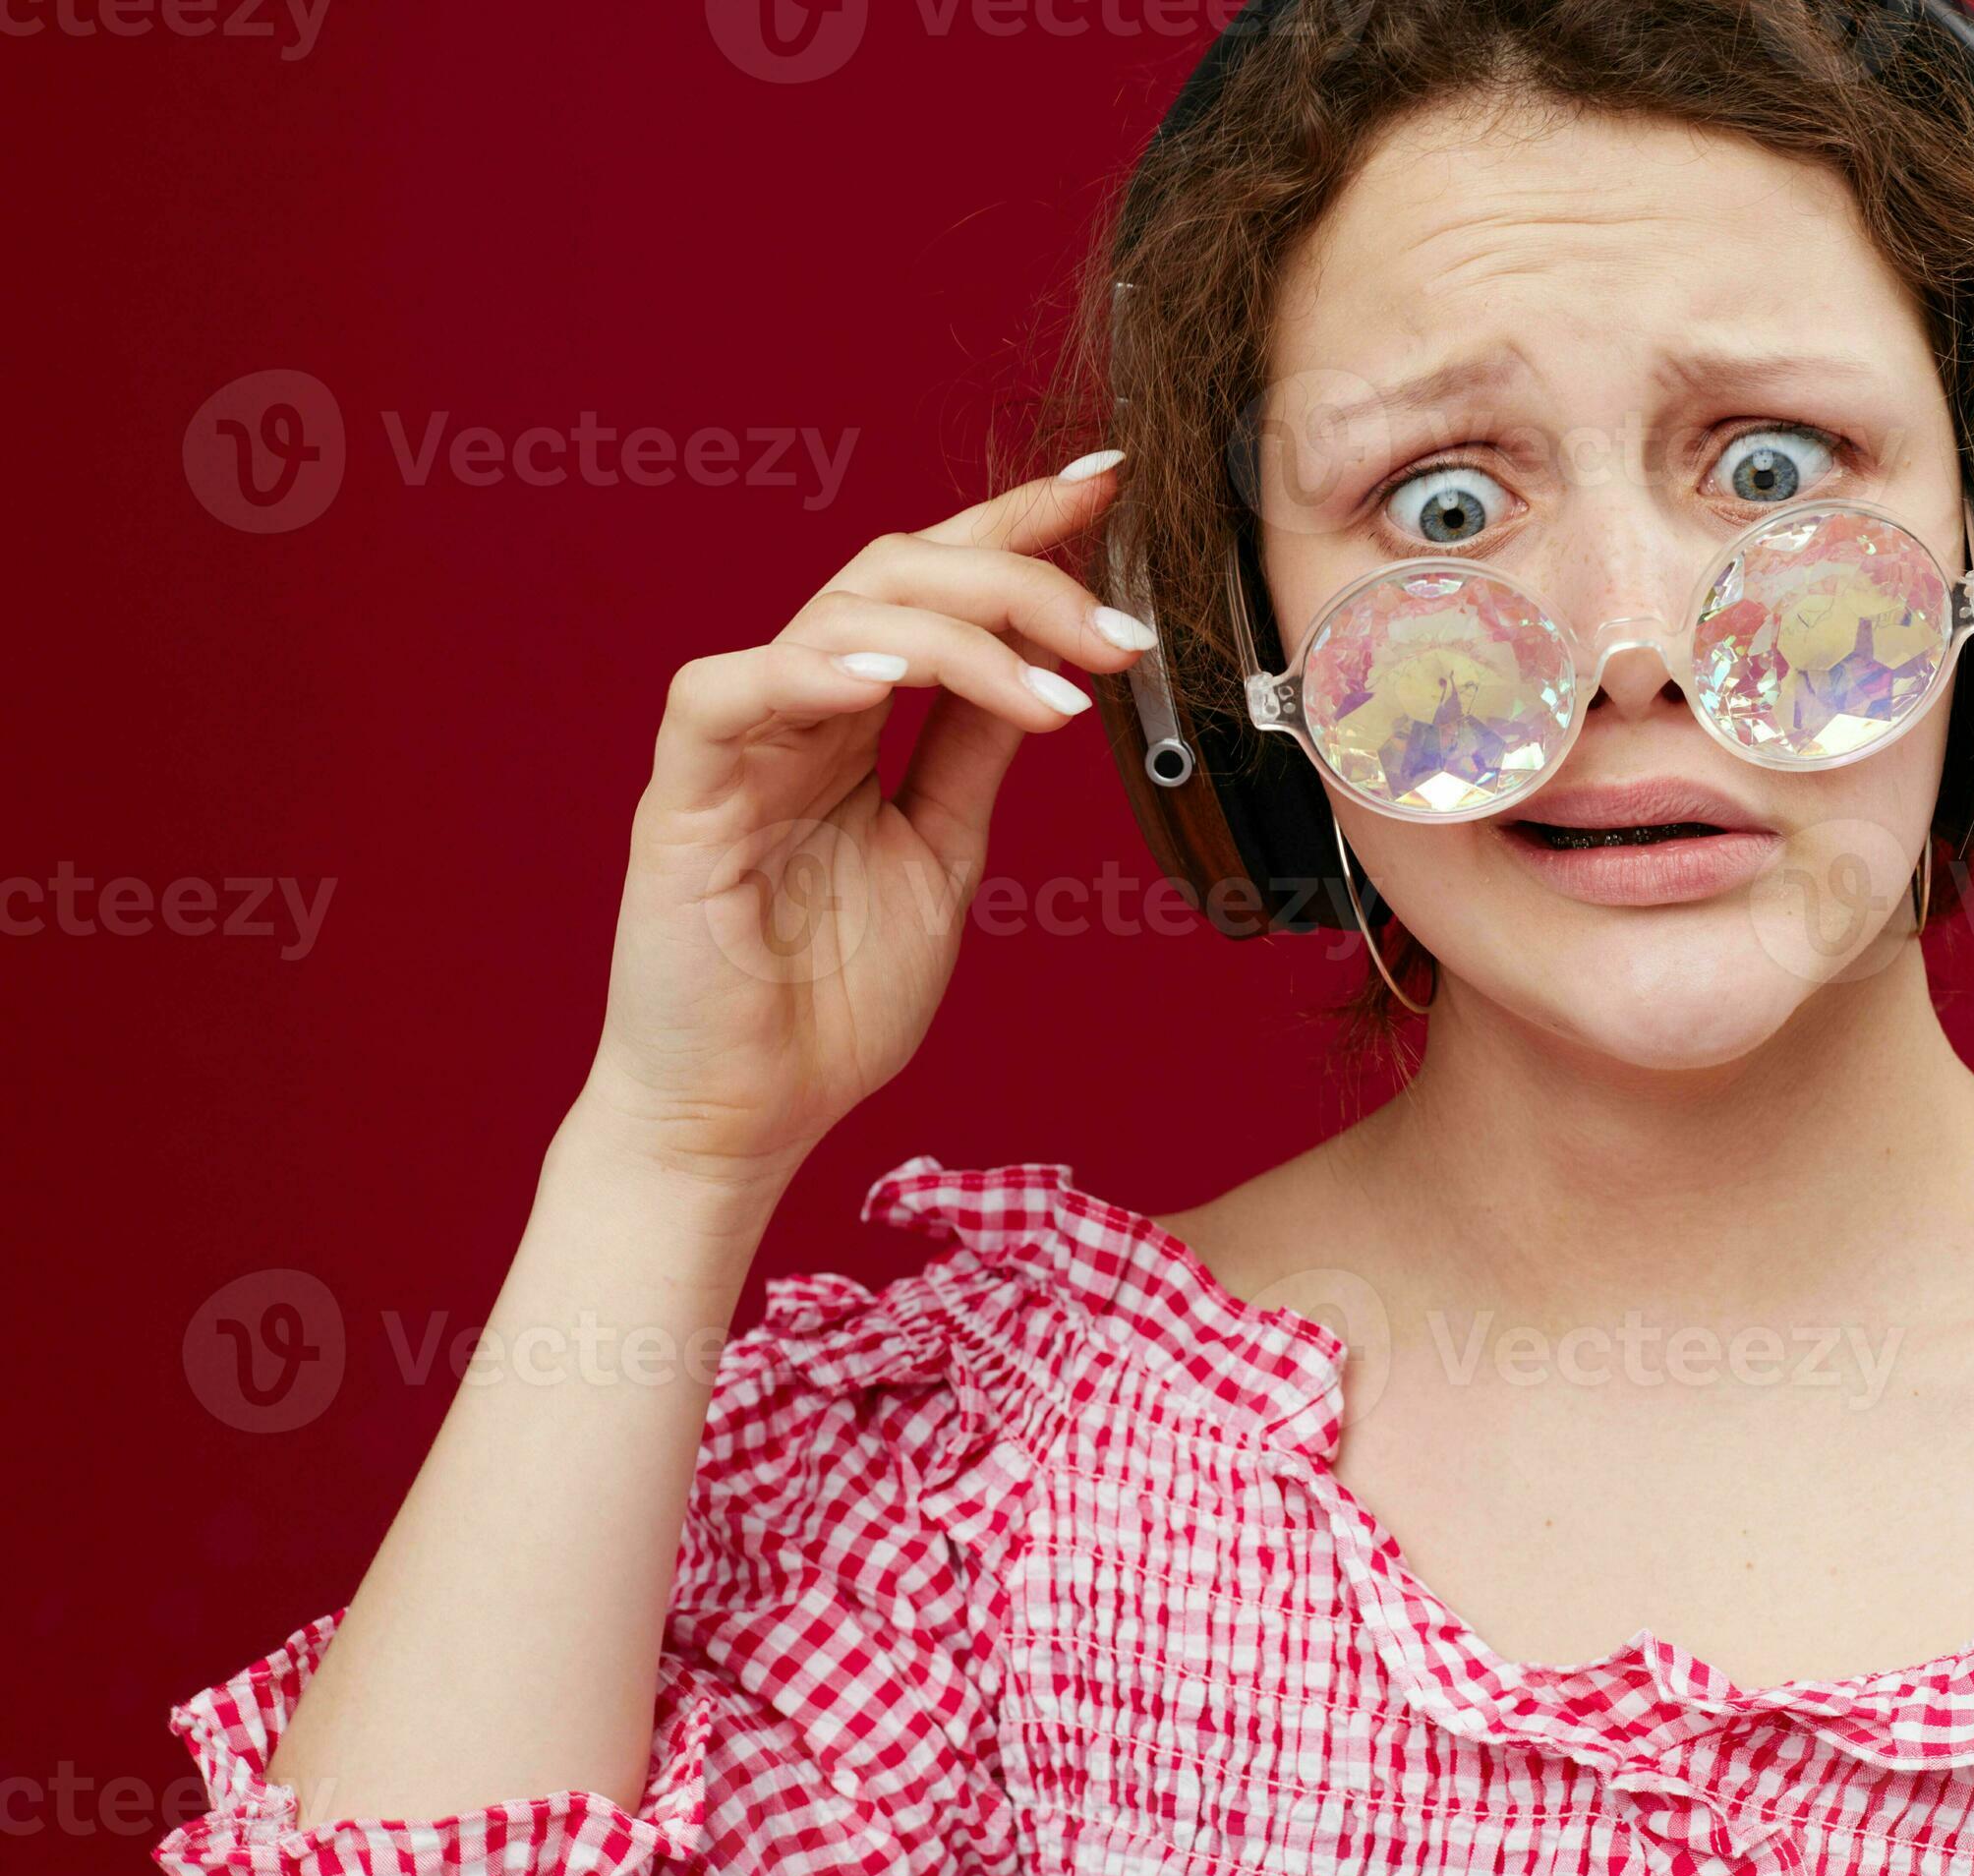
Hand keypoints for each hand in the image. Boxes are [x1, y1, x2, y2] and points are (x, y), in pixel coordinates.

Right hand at [576, 455, 1146, 1192]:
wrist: (743, 1118)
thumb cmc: (826, 1002)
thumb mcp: (941, 854)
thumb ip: (975, 753)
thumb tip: (1052, 666)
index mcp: (850, 720)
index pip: (933, 585)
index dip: (1016, 523)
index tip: (1108, 483)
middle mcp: (791, 710)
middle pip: (895, 573)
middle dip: (1020, 579)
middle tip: (1117, 634)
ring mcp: (733, 746)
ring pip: (836, 616)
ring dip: (961, 636)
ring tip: (1053, 692)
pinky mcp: (680, 796)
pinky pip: (730, 692)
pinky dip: (819, 670)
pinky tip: (894, 678)